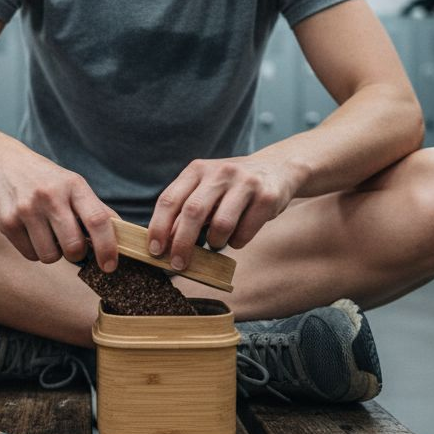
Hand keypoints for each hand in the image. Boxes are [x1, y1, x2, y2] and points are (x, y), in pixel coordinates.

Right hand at [0, 151, 118, 270]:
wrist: (5, 163)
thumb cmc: (48, 180)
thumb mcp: (74, 185)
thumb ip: (96, 210)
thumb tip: (124, 238)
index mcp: (74, 185)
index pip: (97, 220)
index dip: (107, 247)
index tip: (110, 266)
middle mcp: (50, 196)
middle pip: (73, 246)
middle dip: (77, 255)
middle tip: (73, 245)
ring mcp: (26, 209)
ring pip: (50, 256)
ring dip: (54, 253)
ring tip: (49, 235)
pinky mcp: (7, 222)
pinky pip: (30, 255)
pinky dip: (35, 251)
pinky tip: (32, 232)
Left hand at [146, 155, 297, 270]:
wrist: (278, 169)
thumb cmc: (231, 188)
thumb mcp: (205, 190)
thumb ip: (184, 212)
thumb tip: (163, 244)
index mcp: (197, 169)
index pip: (169, 199)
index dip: (159, 227)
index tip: (155, 251)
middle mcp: (220, 172)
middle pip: (193, 212)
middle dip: (182, 243)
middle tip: (178, 264)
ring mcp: (245, 182)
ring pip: (221, 224)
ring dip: (215, 242)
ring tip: (217, 241)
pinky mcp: (267, 196)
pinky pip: (245, 232)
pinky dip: (237, 242)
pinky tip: (238, 236)